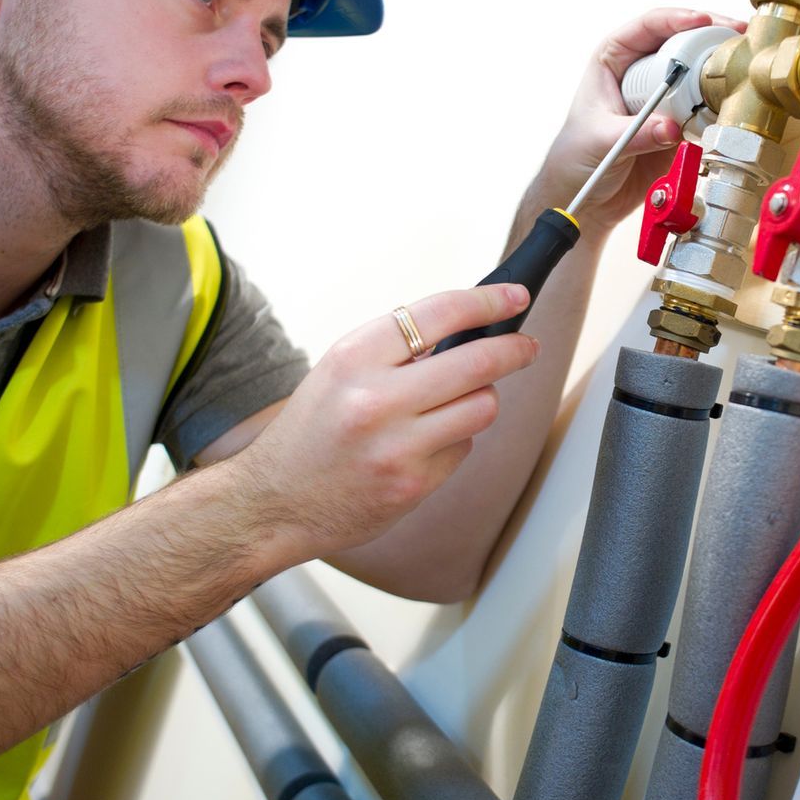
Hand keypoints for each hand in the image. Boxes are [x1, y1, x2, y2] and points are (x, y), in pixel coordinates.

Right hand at [231, 285, 538, 568]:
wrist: (272, 503)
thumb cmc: (310, 433)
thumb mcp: (338, 371)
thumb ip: (395, 349)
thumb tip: (467, 327)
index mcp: (354, 357)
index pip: (440, 312)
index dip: (488, 301)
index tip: (514, 297)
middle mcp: (376, 398)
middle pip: (478, 361)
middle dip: (514, 350)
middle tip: (526, 347)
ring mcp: (397, 444)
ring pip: (482, 406)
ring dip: (480, 400)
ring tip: (455, 403)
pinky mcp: (413, 483)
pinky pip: (463, 448)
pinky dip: (455, 441)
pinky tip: (424, 447)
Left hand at [532, 7, 747, 237]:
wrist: (586, 198)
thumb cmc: (577, 158)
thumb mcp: (602, 141)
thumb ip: (638, 134)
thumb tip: (672, 127)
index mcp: (614, 59)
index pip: (649, 26)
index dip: (678, 18)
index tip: (704, 21)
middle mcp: (642, 71)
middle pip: (683, 42)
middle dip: (711, 38)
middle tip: (738, 41)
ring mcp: (663, 95)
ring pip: (698, 72)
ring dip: (720, 71)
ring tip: (742, 71)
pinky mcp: (680, 121)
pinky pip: (705, 108)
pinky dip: (720, 105)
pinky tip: (734, 104)